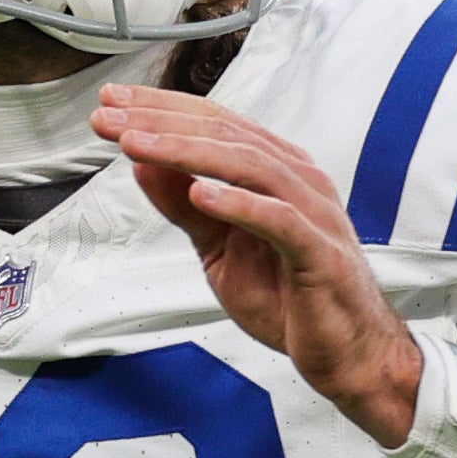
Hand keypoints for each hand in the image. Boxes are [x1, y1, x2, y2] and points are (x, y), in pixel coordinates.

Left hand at [97, 84, 422, 443]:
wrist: (346, 354)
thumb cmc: (290, 300)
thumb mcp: (218, 249)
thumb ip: (184, 207)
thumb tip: (142, 164)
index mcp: (276, 172)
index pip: (214, 125)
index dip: (161, 109)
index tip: (112, 102)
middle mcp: (298, 181)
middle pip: (225, 136)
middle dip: (161, 122)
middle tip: (110, 116)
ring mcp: (314, 213)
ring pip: (248, 165)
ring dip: (186, 152)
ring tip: (137, 145)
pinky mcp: (320, 253)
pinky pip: (280, 220)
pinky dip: (239, 203)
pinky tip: (201, 193)